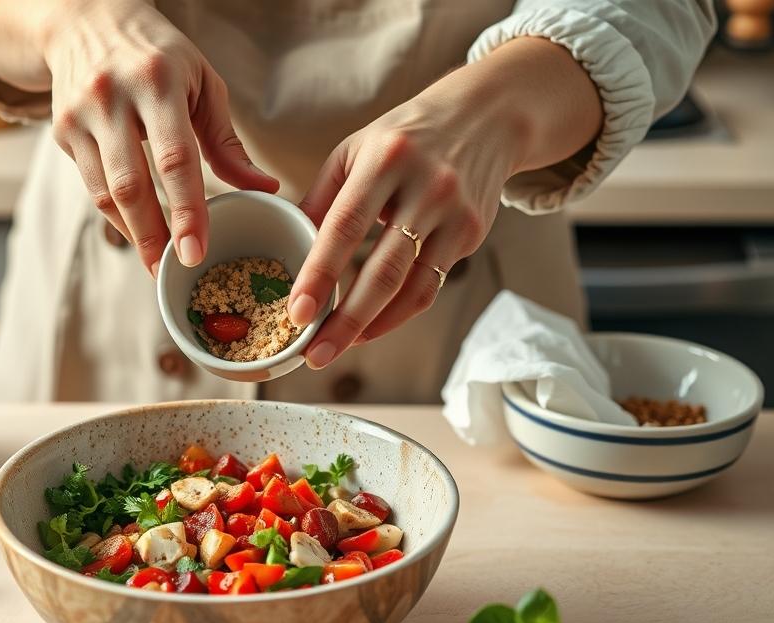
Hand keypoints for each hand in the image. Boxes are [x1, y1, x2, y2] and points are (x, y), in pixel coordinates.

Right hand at [0, 0, 277, 273]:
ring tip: (158, 263)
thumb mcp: (203, 83)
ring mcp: (81, 114)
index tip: (196, 250)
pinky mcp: (62, 131)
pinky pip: (91, 186)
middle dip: (155, 236)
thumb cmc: (158, 56)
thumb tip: (264, 188)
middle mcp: (113, 96)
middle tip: (174, 271)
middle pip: (132, 184)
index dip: (186, 210)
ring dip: (134, 234)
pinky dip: (116, 215)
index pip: (175, 158)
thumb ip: (227, 141)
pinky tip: (137, 233)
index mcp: (158, 81)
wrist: (86, 20)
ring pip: (106, 192)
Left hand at [288, 37, 602, 368]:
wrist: (485, 116)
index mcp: (386, 159)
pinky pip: (430, 284)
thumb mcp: (355, 150)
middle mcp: (426, 187)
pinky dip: (398, 312)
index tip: (296, 312)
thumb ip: (321, 197)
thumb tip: (288, 245)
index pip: (345, 227)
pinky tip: (370, 326)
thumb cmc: (406, 137)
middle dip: (345, 320)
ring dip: (372, 327)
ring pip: (412, 288)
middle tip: (314, 354)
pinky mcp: (472, 233)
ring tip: (337, 348)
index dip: (319, 274)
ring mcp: (454, 214)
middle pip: (383, 271)